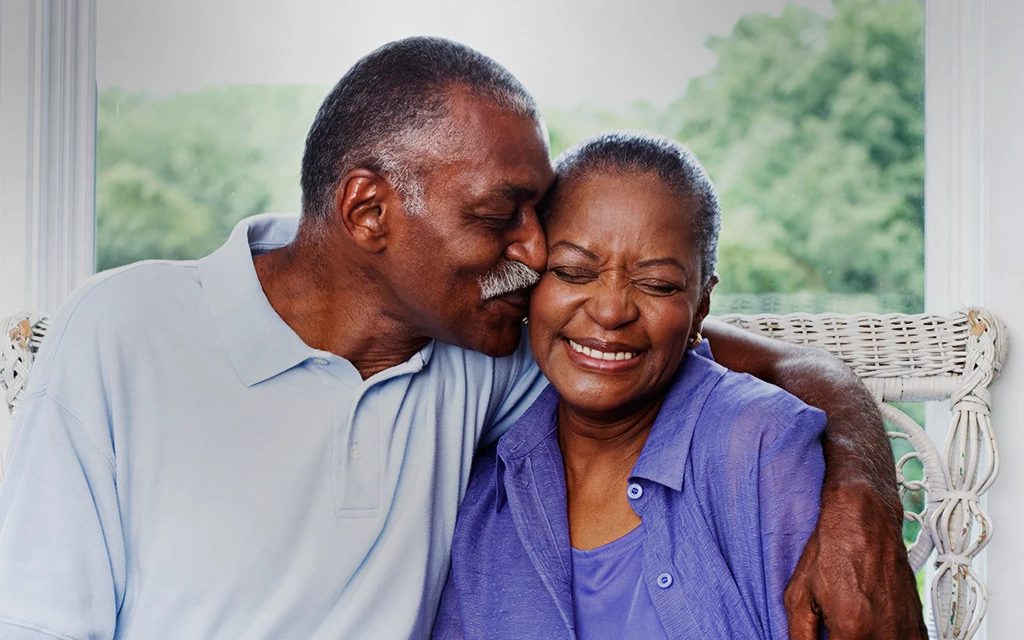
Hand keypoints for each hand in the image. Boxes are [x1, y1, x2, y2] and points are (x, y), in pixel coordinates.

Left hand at [785, 481, 927, 639]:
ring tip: (852, 628)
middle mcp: (884, 632)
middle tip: (834, 632)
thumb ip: (799, 635)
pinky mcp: (917, 626)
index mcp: (853, 627)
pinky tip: (871, 631)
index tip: (825, 639)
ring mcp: (905, 630)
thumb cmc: (832, 551)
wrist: (865, 523)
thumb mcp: (799, 595)